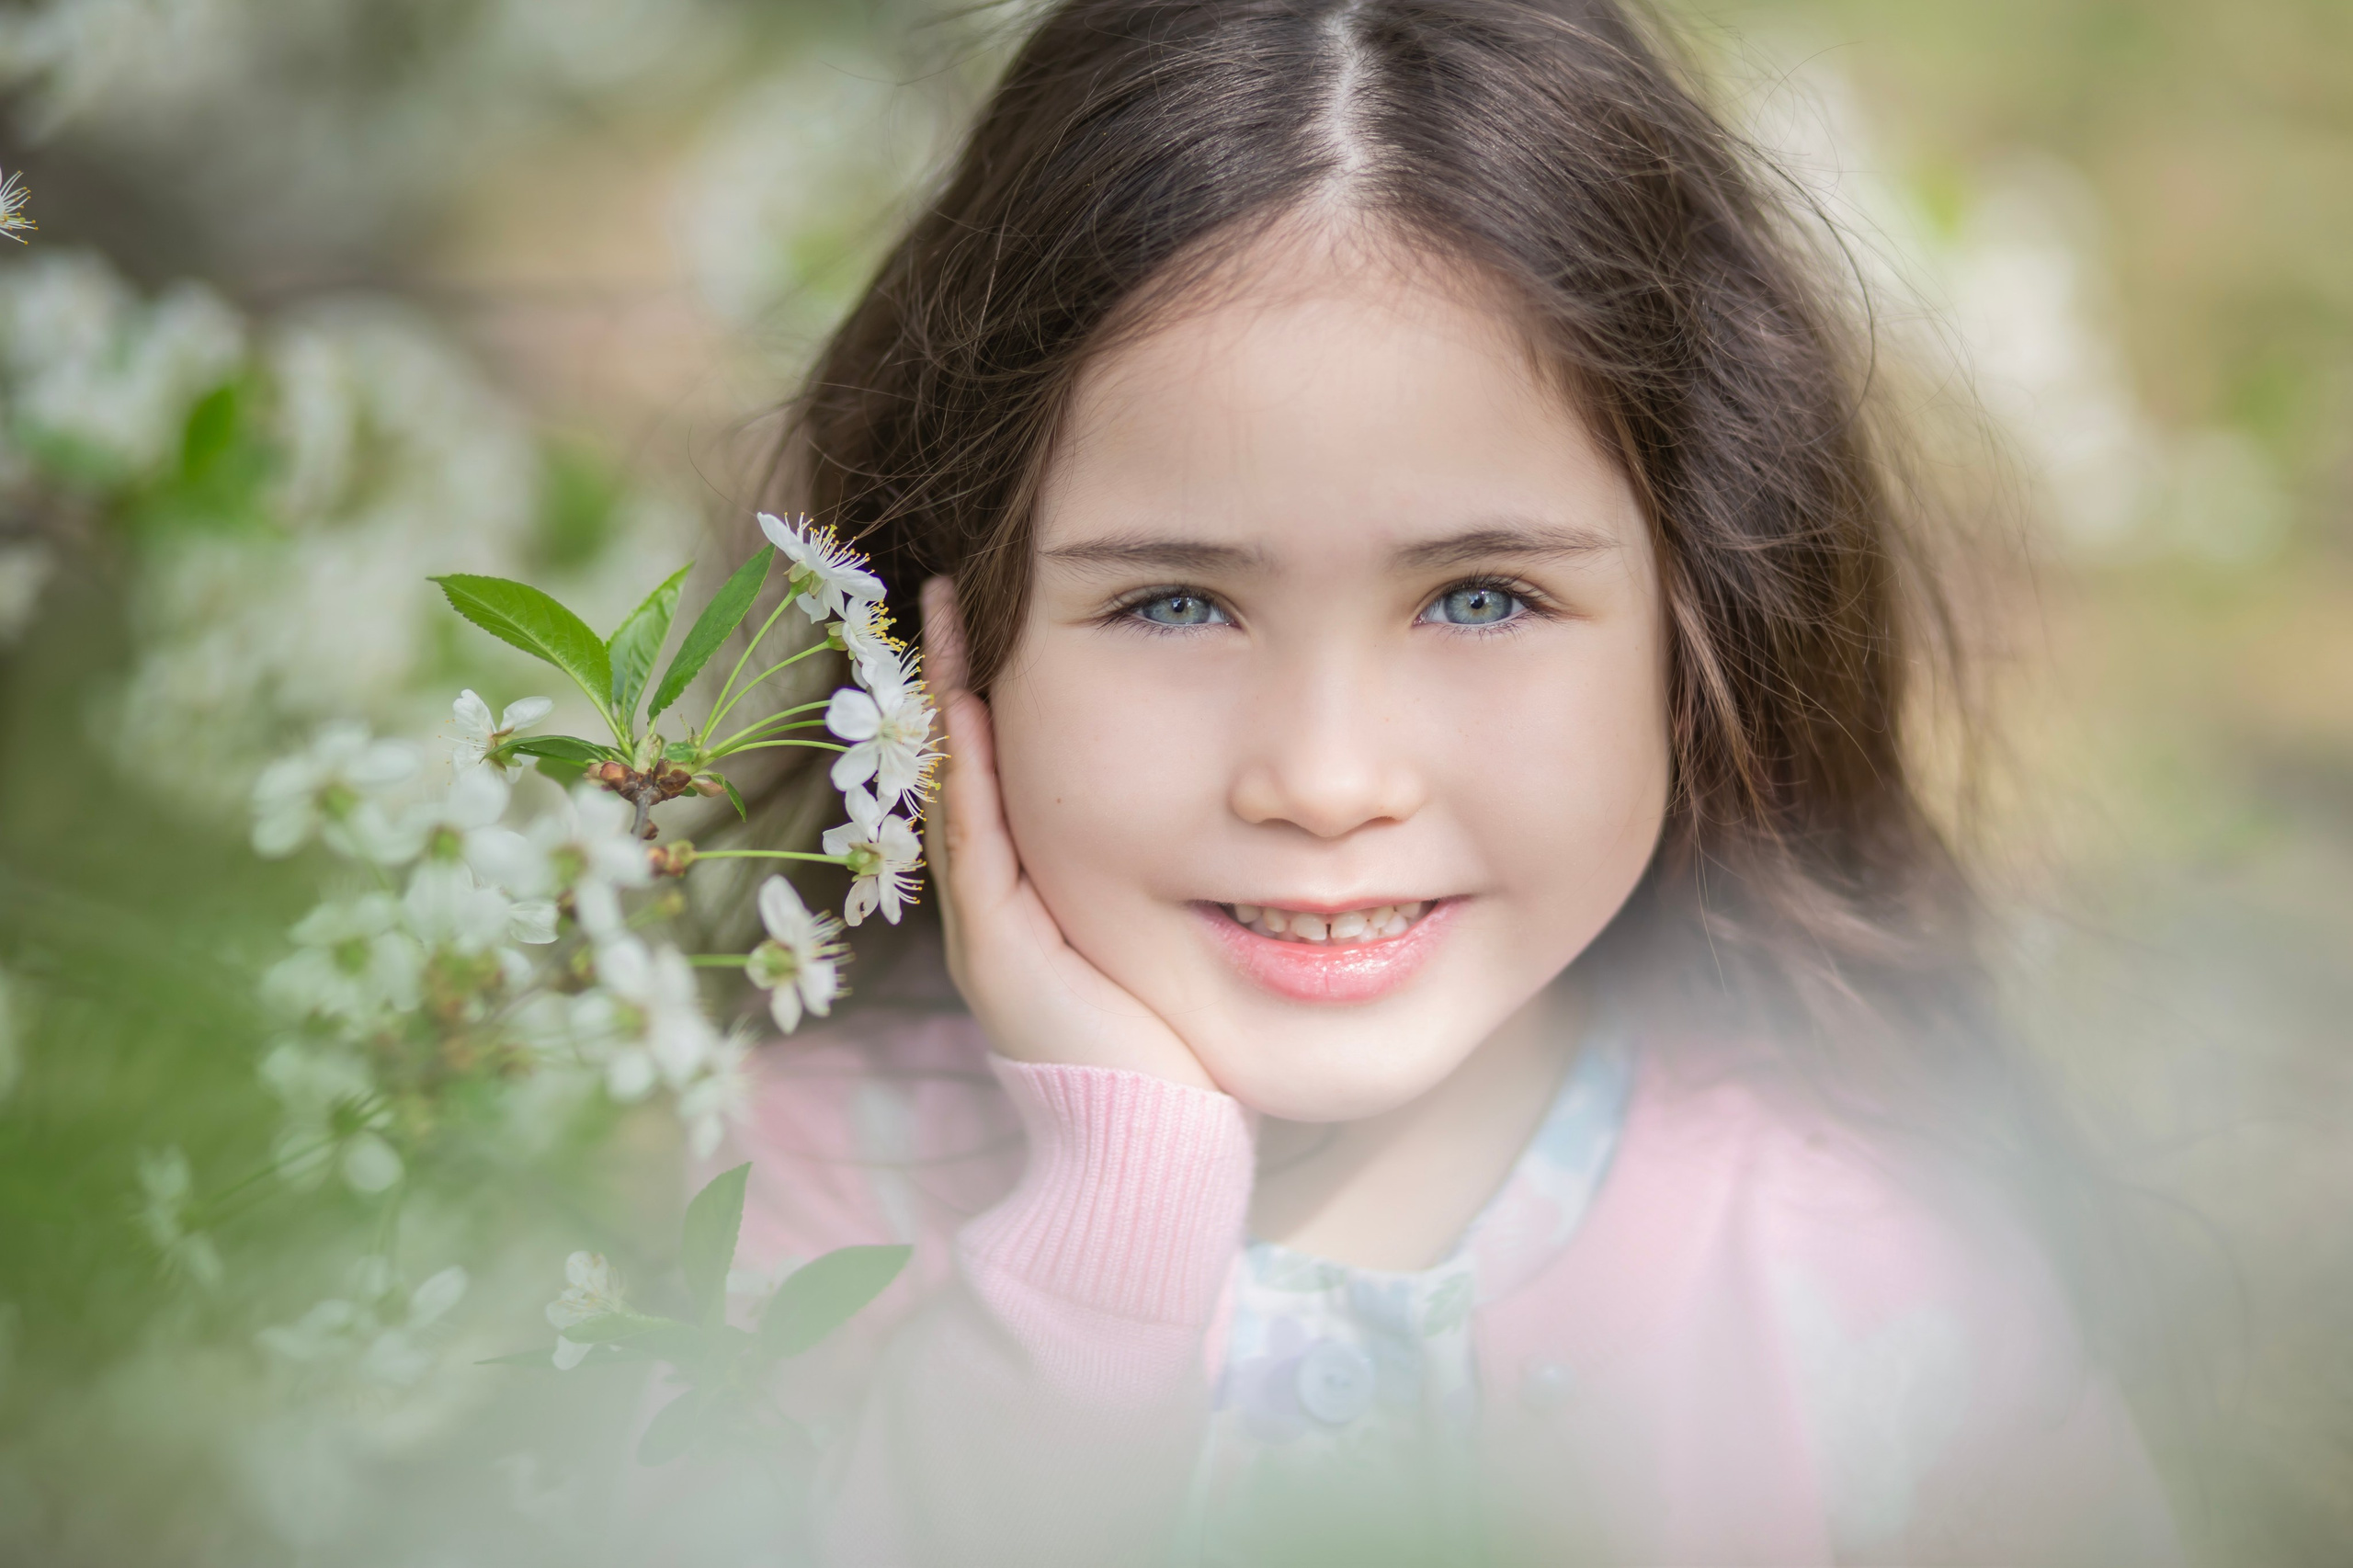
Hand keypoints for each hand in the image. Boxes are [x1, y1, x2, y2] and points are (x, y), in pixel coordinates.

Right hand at [920, 577, 1217, 1090]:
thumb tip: (1232, 819)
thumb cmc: (1175, 1060)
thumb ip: (1169, 885)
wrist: (1149, 1154)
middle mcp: (997, 907)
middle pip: (965, 769)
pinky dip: (969, 769)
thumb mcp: (1167, 947)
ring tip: (947, 615)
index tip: (993, 619)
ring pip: (958, 790)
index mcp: (1035, 903)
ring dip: (948, 700)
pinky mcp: (998, 947)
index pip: (1003, 777)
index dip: (990, 698)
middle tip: (952, 591)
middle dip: (954, 678)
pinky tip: (967, 702)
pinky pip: (976, 838)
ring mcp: (988, 925)